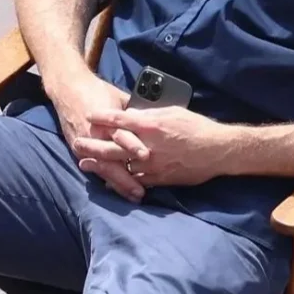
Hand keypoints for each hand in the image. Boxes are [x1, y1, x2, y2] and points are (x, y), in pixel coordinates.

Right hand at [53, 72, 149, 202]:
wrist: (69, 88)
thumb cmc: (98, 91)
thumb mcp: (119, 98)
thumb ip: (135, 112)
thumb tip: (155, 120)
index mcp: (106, 119)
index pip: (121, 134)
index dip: (133, 145)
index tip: (146, 156)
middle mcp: (95, 134)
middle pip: (112, 159)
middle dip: (126, 177)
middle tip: (141, 191)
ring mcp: (86, 144)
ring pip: (104, 168)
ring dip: (119, 184)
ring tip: (134, 196)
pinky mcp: (78, 150)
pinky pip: (95, 168)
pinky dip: (107, 179)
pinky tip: (117, 190)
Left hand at [73, 106, 233, 186]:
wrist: (216, 150)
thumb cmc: (197, 128)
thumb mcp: (173, 113)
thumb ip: (151, 115)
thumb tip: (134, 115)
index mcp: (151, 125)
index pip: (120, 119)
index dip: (103, 117)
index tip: (90, 115)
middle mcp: (147, 145)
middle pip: (112, 145)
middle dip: (92, 144)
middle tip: (77, 143)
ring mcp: (151, 164)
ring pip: (120, 165)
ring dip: (100, 165)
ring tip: (85, 164)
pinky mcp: (158, 179)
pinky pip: (134, 181)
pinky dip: (120, 180)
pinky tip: (109, 181)